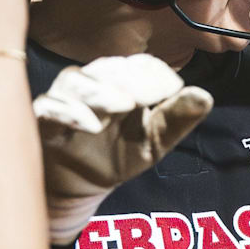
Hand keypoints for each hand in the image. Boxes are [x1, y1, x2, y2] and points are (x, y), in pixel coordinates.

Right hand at [35, 54, 212, 243]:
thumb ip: (178, 119)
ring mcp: (66, 95)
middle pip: (109, 67)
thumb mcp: (156, 141)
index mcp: (125, 80)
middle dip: (128, 80)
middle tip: (143, 99)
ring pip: (77, 81)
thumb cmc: (121, 153)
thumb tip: (206, 96)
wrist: (82, 184)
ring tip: (121, 106)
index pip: (141, 64)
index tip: (170, 90)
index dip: (156, 74)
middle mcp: (94, 79)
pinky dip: (69, 112)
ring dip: (101, 92)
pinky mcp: (43, 115)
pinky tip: (90, 125)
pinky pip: (50, 106)